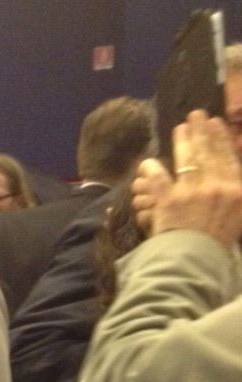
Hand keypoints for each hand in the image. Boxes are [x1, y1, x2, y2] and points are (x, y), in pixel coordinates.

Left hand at [134, 111, 241, 248]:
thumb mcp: (238, 220)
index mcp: (238, 192)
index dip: (221, 138)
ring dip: (183, 140)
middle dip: (201, 131)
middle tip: (195, 115)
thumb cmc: (219, 248)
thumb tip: (232, 184)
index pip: (229, 158)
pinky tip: (149, 162)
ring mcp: (192, 192)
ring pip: (187, 159)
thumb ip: (235, 197)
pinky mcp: (169, 201)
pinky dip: (152, 169)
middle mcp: (217, 187)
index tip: (215, 123)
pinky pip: (158, 177)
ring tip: (180, 128)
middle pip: (208, 152)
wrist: (197, 266)